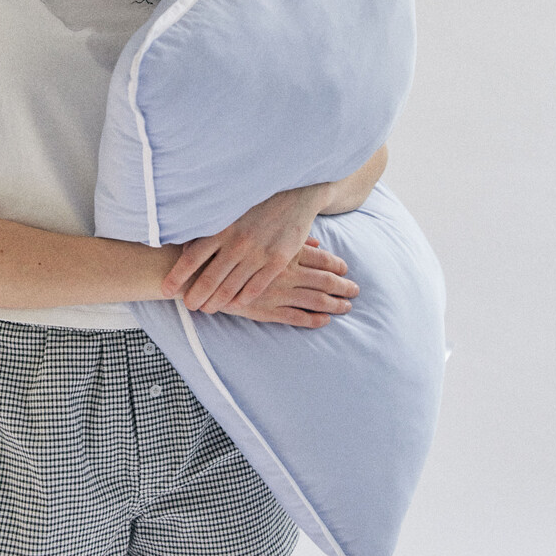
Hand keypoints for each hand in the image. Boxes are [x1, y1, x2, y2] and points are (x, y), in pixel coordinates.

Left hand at [161, 183, 345, 313]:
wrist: (296, 190)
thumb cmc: (256, 197)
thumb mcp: (229, 204)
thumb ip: (209, 224)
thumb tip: (183, 243)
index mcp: (220, 227)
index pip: (191, 257)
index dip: (177, 277)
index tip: (166, 289)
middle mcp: (236, 242)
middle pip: (209, 279)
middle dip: (195, 297)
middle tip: (188, 306)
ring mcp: (257, 253)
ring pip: (230, 287)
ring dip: (216, 302)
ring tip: (208, 309)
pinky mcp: (277, 260)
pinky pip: (255, 287)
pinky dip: (242, 299)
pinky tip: (234, 305)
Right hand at [220, 238, 358, 327]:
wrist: (200, 269)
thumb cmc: (229, 246)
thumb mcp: (262, 235)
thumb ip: (290, 239)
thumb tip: (315, 242)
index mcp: (286, 251)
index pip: (323, 260)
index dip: (338, 265)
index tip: (345, 269)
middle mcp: (287, 271)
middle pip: (326, 280)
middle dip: (343, 287)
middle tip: (356, 291)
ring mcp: (278, 292)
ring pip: (316, 300)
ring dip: (335, 304)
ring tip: (346, 307)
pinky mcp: (266, 309)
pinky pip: (296, 317)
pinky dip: (313, 320)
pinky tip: (324, 321)